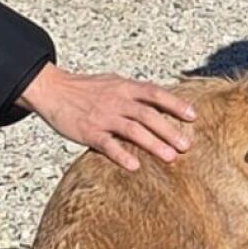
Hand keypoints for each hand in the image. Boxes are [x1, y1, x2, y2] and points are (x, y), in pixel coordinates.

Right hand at [17, 65, 195, 171]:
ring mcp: (103, 116)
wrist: (54, 90)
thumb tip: (159, 100)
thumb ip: (134, 92)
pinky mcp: (89, 132)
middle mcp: (117, 100)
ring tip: (171, 158)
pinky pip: (107, 145)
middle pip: (148, 115)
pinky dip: (121, 155)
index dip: (175, 104)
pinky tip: (135, 166)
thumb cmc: (87, 88)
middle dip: (169, 130)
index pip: (155, 93)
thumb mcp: (113, 82)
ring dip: (153, 144)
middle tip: (187, 146)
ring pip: (133, 130)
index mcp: (125, 87)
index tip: (193, 116)